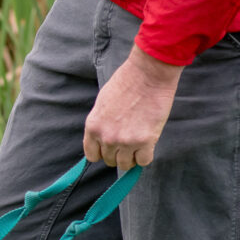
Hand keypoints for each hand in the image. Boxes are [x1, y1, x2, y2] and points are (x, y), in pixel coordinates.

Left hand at [83, 49, 183, 169]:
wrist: (148, 74)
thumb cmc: (126, 83)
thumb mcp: (102, 103)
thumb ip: (101, 123)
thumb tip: (103, 139)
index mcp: (93, 126)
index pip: (92, 155)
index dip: (102, 153)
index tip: (110, 149)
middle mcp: (106, 137)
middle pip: (109, 160)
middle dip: (118, 154)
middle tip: (127, 143)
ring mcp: (125, 140)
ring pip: (125, 164)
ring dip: (131, 157)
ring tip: (138, 145)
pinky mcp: (145, 141)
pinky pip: (143, 161)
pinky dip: (145, 156)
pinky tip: (148, 145)